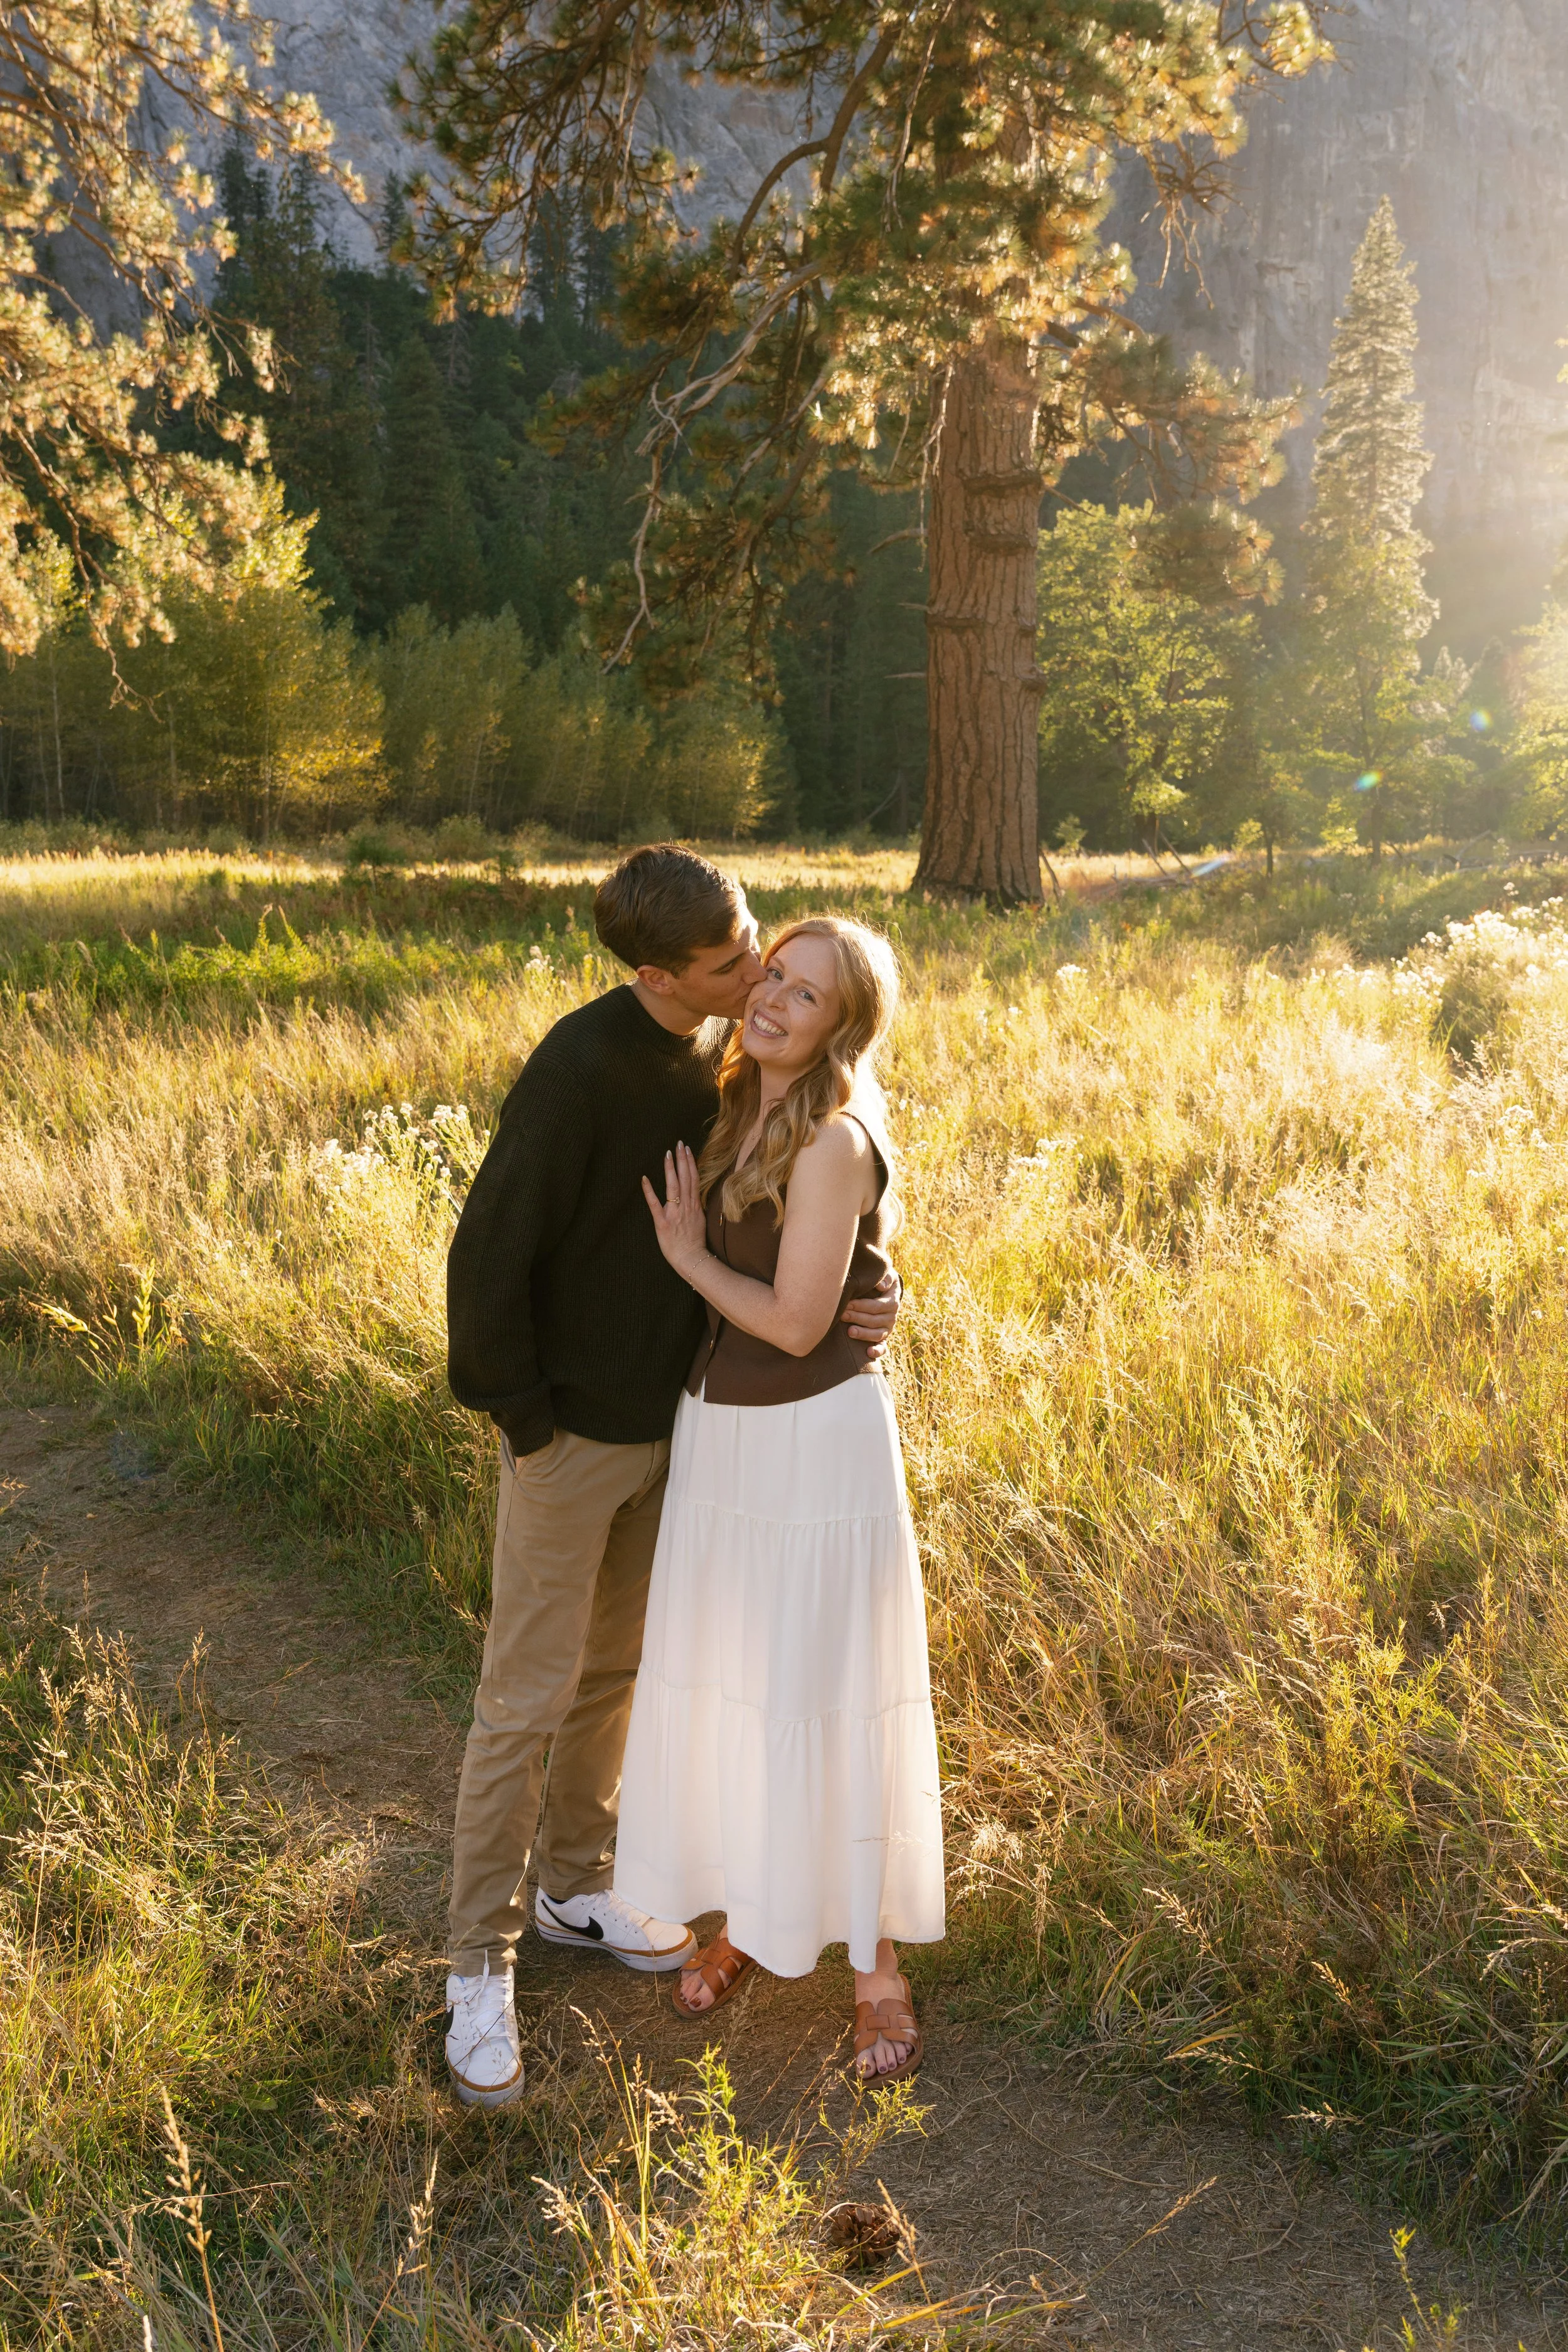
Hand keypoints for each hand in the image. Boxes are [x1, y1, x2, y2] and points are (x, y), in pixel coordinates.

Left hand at [641, 1141, 709, 1280]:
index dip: (690, 1163)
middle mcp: (686, 1206)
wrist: (692, 1259)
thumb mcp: (700, 1221)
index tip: (688, 1149)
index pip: (693, 1179)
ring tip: (669, 1153)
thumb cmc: (695, 1243)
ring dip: (671, 1169)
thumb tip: (694, 1196)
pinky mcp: (662, 1222)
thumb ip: (696, 1207)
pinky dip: (649, 1191)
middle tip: (679, 1144)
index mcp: (694, 1205)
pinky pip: (654, 1204)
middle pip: (685, 1178)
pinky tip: (644, 1179)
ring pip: (674, 1186)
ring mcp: (674, 1213)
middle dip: (682, 1159)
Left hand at [843, 1268, 899, 1362]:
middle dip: (857, 1318)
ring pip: (877, 1334)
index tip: (847, 1304)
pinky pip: (883, 1347)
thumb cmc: (880, 1281)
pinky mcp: (883, 1338)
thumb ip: (886, 1277)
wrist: (884, 1291)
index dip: (862, 1306)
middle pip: (874, 1320)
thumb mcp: (886, 1274)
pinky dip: (877, 1351)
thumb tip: (881, 1286)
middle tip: (842, 1315)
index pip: (877, 1306)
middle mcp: (892, 1316)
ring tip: (850, 1332)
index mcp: (892, 1301)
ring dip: (864, 1334)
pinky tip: (868, 1352)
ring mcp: (887, 1329)